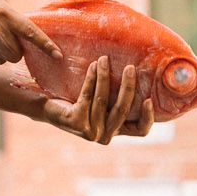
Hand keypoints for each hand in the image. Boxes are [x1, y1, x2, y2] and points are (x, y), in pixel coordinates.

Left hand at [42, 59, 156, 144]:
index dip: (148, 117)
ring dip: (105, 76)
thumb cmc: (78, 101)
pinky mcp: (77, 123)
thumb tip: (140, 72)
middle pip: (122, 110)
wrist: (47, 107)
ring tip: (104, 59)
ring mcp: (90, 132)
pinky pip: (87, 95)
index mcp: (116, 131)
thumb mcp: (103, 101)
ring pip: (103, 100)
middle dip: (128, 86)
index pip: (140, 130)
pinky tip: (92, 66)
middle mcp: (105, 136)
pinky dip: (91, 78)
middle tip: (130, 67)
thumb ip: (118, 96)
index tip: (149, 99)